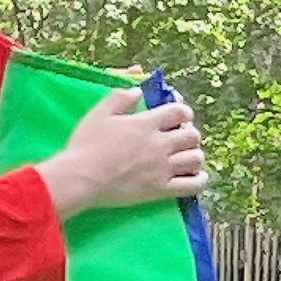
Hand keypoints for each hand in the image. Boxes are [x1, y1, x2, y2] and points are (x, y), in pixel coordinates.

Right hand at [41, 91, 205, 216]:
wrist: (81, 178)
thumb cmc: (86, 145)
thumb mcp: (100, 113)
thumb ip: (120, 98)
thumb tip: (138, 91)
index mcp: (146, 123)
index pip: (179, 111)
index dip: (184, 112)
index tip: (180, 116)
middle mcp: (160, 144)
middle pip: (192, 135)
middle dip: (190, 134)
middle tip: (181, 138)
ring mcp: (162, 168)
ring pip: (196, 158)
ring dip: (194, 155)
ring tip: (186, 157)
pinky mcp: (161, 189)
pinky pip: (192, 186)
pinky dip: (199, 180)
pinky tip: (195, 177)